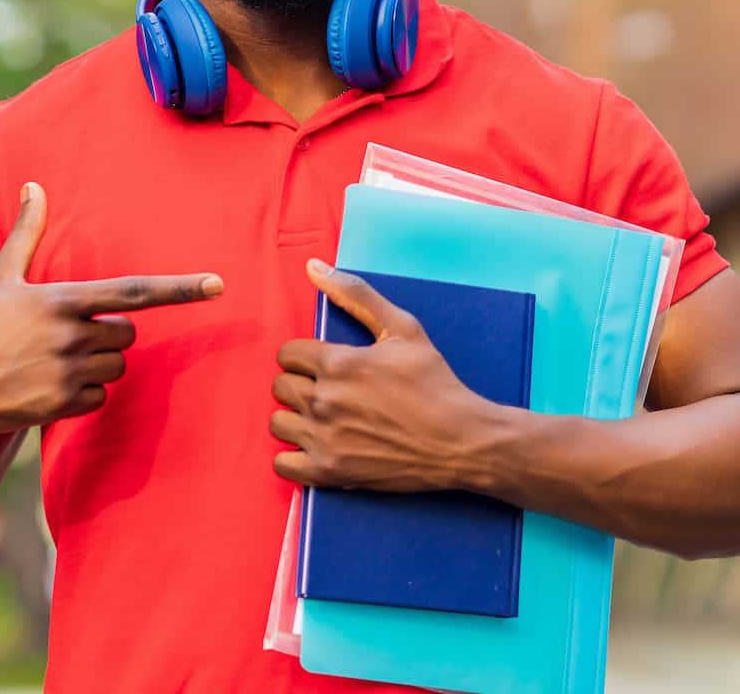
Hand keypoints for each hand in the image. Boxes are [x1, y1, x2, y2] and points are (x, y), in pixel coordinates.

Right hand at [0, 182, 223, 443]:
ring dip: (96, 364)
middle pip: (129, 334)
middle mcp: (70, 335)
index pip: (135, 291)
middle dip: (108, 335)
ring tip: (49, 360)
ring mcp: (67, 372)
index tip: (217, 285)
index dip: (180, 288)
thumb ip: (26, 233)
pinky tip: (46, 386)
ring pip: (117, 366)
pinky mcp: (61, 405)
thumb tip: (32, 186)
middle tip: (65, 335)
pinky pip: (100, 396)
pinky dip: (82, 394)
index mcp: (62, 298)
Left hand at [270, 260, 503, 491]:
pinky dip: (295, 457)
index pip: (287, 353)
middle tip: (331, 392)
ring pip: (278, 422)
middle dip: (301, 384)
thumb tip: (314, 266)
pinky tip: (318, 446)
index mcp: (338, 362)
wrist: (460, 440)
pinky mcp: (329, 472)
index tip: (326, 366)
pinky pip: (282, 464)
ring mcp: (324, 438)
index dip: (305, 357)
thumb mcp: (403, 328)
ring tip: (325, 419)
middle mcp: (324, 399)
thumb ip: (356, 294)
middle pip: (280, 386)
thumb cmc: (435, 382)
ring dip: (297, 419)